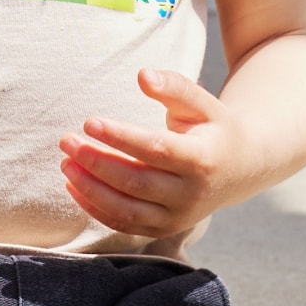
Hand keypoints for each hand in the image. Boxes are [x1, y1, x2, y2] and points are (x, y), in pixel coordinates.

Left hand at [59, 68, 247, 237]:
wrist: (240, 170)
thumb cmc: (213, 128)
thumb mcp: (203, 103)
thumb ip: (175, 87)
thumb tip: (143, 76)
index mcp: (203, 160)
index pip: (155, 149)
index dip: (120, 137)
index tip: (89, 121)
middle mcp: (191, 194)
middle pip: (135, 182)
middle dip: (96, 162)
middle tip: (67, 140)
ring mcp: (178, 217)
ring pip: (126, 209)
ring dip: (89, 188)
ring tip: (65, 163)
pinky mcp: (164, 229)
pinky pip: (123, 224)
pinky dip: (95, 208)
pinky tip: (73, 185)